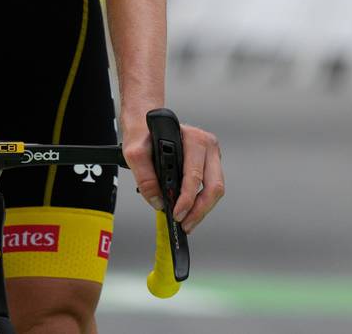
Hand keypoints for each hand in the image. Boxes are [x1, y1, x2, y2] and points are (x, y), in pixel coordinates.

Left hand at [123, 117, 224, 233]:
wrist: (146, 126)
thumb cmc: (143, 136)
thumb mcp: (135, 153)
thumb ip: (144, 177)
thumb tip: (158, 202)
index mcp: (193, 139)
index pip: (195, 175)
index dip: (187, 198)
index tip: (177, 213)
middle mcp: (207, 145)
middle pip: (213, 186)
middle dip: (199, 210)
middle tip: (185, 224)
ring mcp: (211, 155)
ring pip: (216, 189)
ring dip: (202, 209)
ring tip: (188, 222)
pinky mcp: (210, 164)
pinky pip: (211, 187)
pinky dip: (202, 202)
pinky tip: (191, 212)